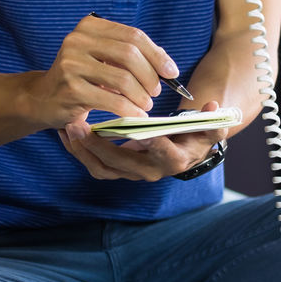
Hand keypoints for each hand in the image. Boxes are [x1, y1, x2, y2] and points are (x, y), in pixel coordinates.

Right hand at [28, 14, 179, 127]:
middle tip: (156, 92)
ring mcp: (71, 64)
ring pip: (123, 78)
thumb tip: (167, 65)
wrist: (43, 98)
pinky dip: (131, 110)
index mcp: (89, 27)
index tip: (172, 72)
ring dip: (142, 95)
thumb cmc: (82, 78)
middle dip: (151, 76)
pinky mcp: (71, 89)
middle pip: (130, 54)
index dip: (157, 55)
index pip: (133, 36)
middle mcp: (77, 40)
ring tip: (146, 105)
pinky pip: (113, 100)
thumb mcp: (103, 59)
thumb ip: (131, 55)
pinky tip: (137, 116)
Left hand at [59, 101, 228, 180]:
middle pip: (121, 163)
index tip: (137, 131)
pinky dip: (77, 151)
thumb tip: (214, 108)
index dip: (152, 143)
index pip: (163, 154)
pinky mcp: (117, 170)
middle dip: (98, 145)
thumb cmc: (194, 137)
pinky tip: (66, 133)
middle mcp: (150, 171)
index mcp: (174, 160)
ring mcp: (131, 173)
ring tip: (68, 127)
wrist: (183, 151)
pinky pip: (94, 166)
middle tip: (81, 125)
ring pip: (102, 168)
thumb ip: (213, 121)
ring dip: (82, 151)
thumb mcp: (208, 130)